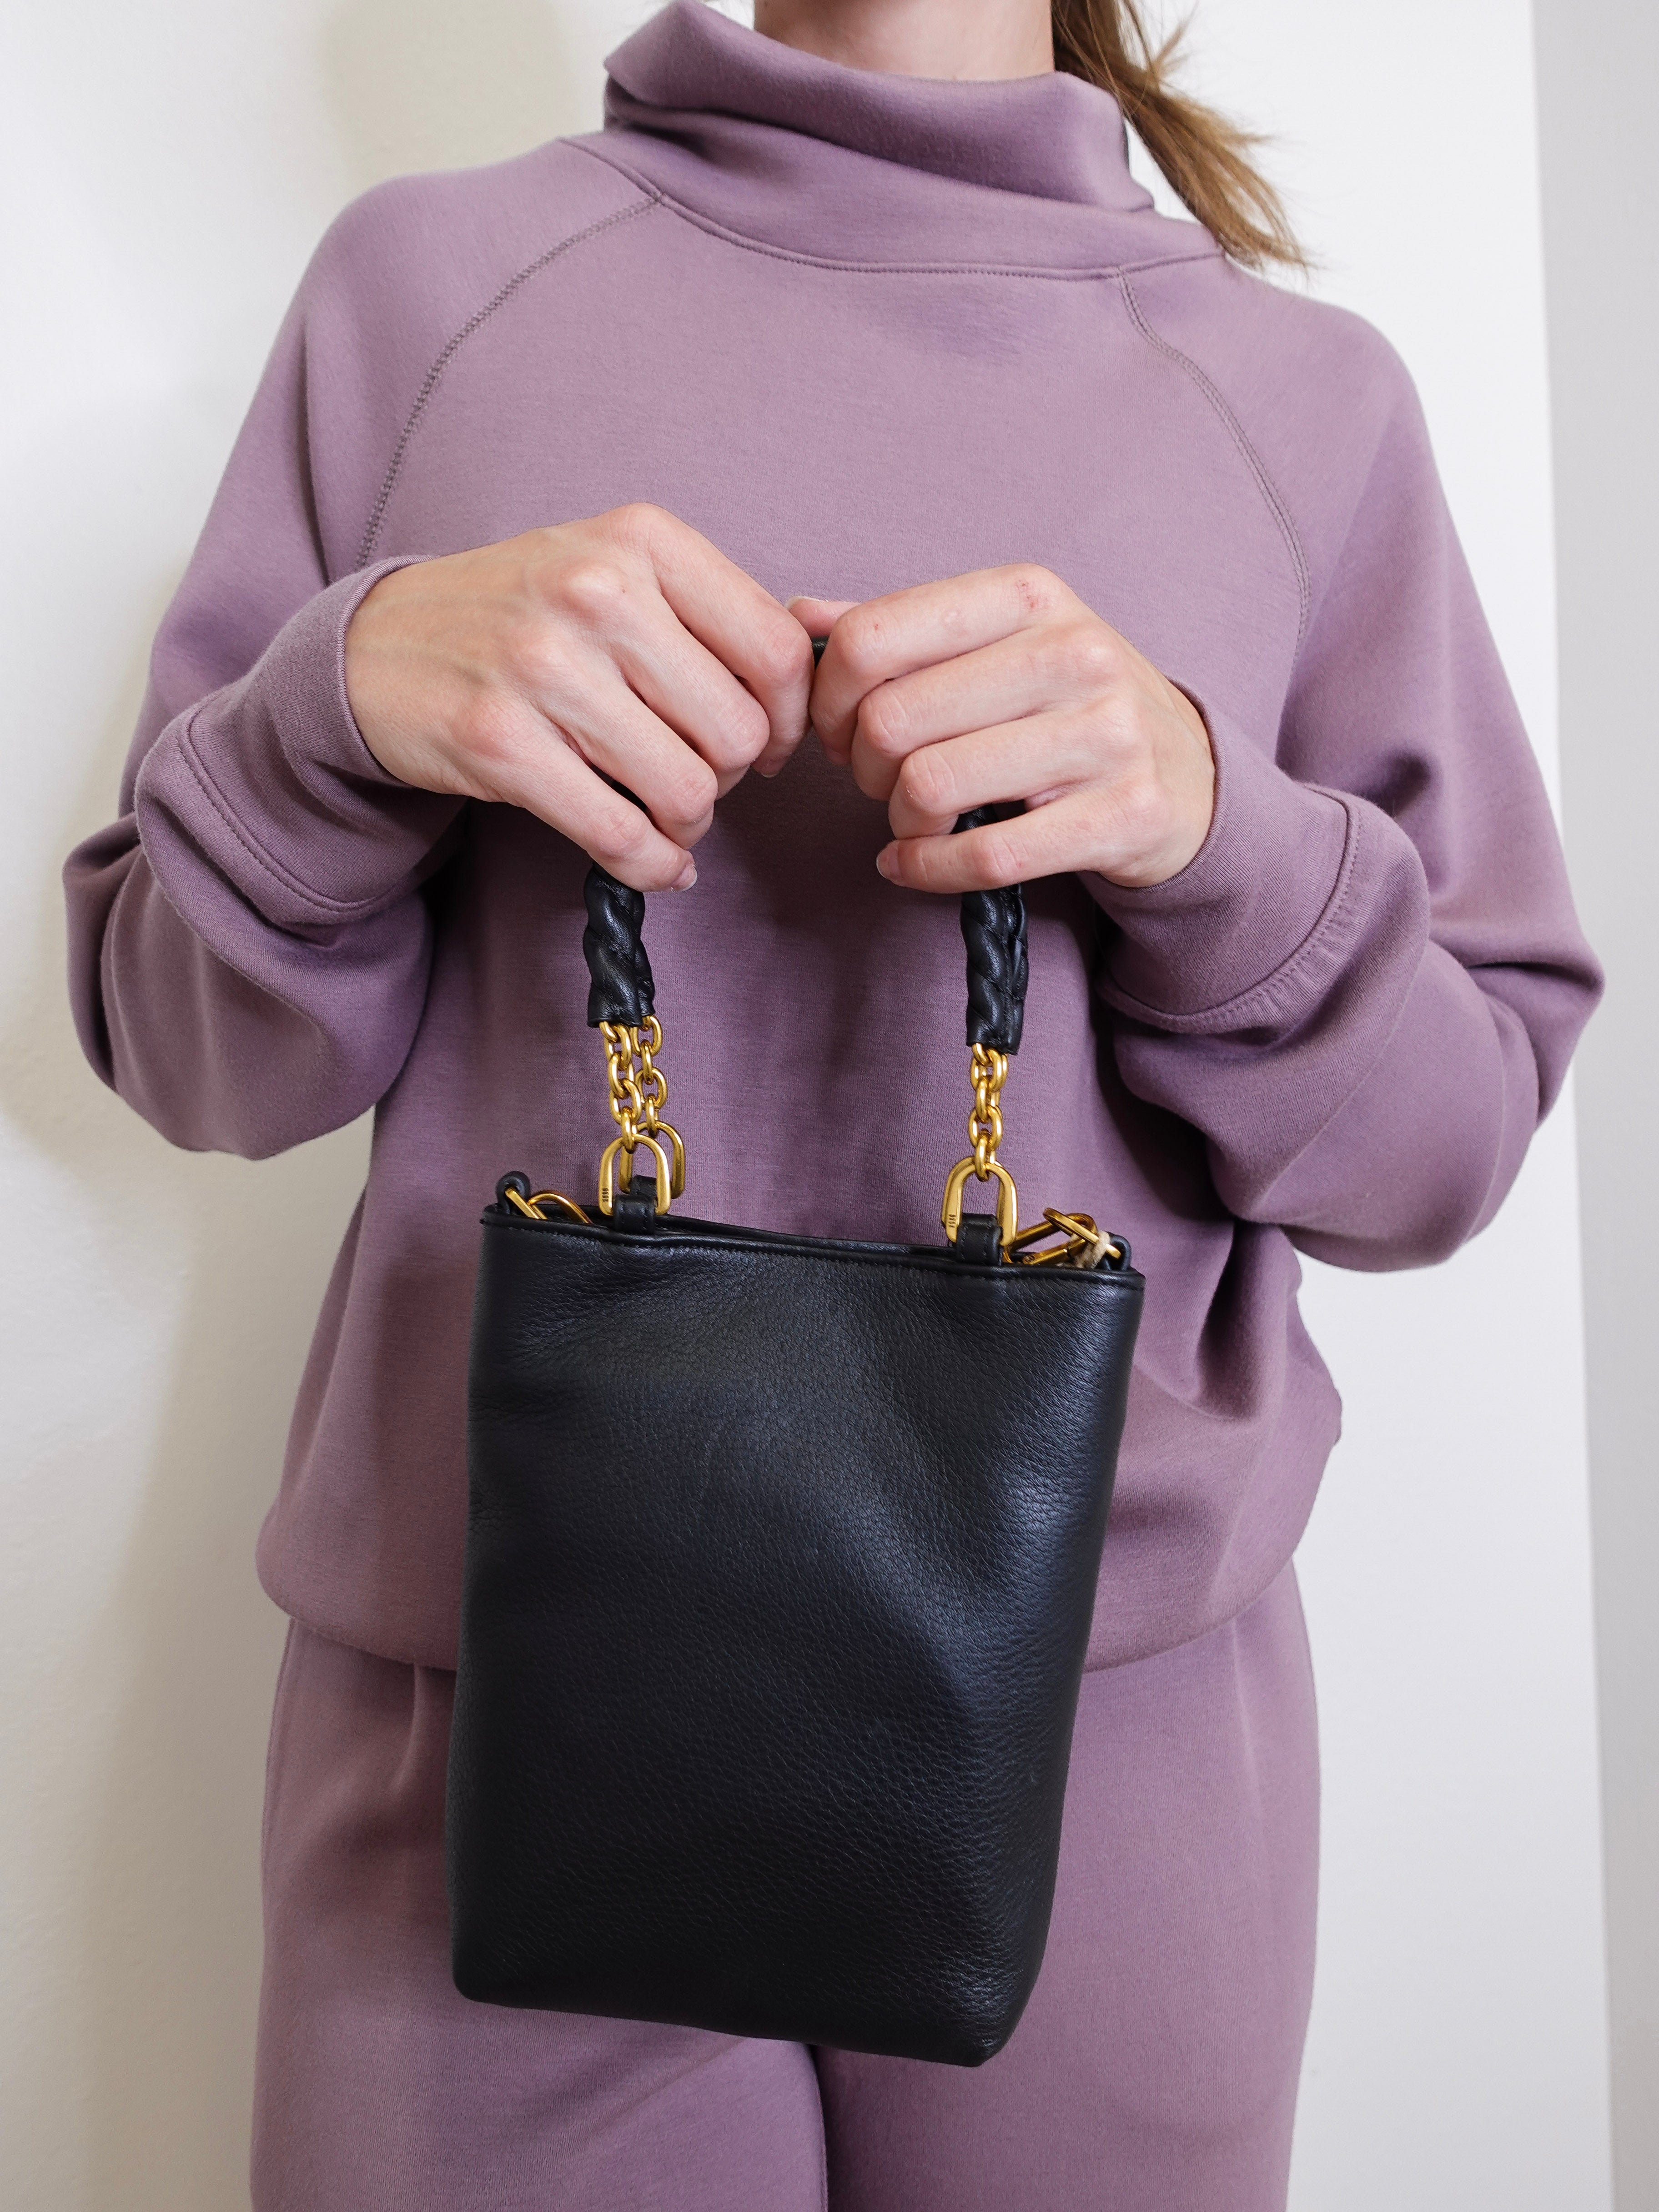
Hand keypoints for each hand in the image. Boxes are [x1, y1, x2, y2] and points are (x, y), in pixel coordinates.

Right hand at [345, 506, 813, 890]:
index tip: (766, 742)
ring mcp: (542, 667)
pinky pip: (621, 836)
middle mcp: (595, 592)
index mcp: (640, 540)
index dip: (787, 716)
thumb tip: (805, 687)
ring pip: (686, 790)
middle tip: (696, 777)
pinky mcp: (500, 743)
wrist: (376, 645)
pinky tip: (651, 860)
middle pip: (736, 731)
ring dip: (687, 823)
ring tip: (663, 814)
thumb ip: (704, 614)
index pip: (773, 648)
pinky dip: (651, 865)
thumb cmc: (519, 614)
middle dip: (729, 776)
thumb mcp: (612, 570)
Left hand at [795, 566, 1214, 892]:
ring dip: (899, 820)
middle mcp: (1074, 653)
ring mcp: (1107, 735)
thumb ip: (897, 630)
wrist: (1187, 772)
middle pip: (890, 719)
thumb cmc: (1064, 704)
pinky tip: (915, 863)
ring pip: (930, 787)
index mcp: (1028, 594)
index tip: (839, 728)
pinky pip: (985, 857)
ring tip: (913, 818)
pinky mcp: (1123, 815)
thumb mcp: (994, 642)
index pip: (871, 638)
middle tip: (879, 778)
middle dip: (861, 766)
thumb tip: (797, 618)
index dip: (828, 697)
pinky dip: (926, 870)